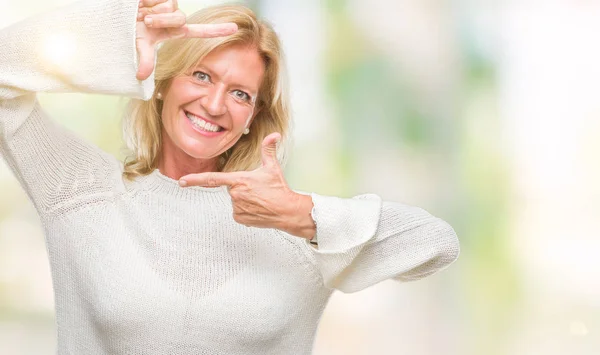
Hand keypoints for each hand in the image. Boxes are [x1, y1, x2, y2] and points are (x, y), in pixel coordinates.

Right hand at [135, 0, 237, 79]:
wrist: (115, 17)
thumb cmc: (127, 32)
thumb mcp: (138, 46)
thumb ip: (145, 59)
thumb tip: (141, 76)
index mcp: (174, 31)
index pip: (200, 31)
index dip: (217, 30)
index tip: (235, 29)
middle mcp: (174, 17)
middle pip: (181, 19)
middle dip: (163, 21)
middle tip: (146, 22)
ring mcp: (168, 5)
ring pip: (172, 8)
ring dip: (155, 13)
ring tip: (141, 14)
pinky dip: (150, 1)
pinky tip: (142, 3)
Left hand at [179, 133, 315, 238]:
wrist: (287, 211)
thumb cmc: (279, 189)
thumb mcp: (272, 167)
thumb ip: (269, 149)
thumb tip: (274, 135)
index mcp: (239, 180)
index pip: (212, 179)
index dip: (195, 180)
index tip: (182, 181)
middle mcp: (235, 194)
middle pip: (231, 189)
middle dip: (242, 188)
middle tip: (258, 190)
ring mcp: (236, 208)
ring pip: (235, 201)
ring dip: (245, 200)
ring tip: (260, 200)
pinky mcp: (240, 218)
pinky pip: (238, 212)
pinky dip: (246, 211)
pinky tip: (258, 209)